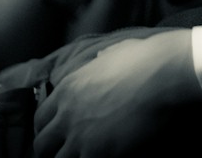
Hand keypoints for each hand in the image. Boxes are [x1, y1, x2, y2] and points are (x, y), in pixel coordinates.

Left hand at [32, 29, 199, 157]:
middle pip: (41, 145)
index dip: (46, 130)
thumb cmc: (143, 60)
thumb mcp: (113, 54)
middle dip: (50, 152)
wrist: (161, 73)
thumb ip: (101, 61)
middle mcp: (67, 113)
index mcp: (68, 88)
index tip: (54, 138)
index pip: (40, 118)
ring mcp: (80, 136)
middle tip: (63, 155)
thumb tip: (103, 58)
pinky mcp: (98, 153)